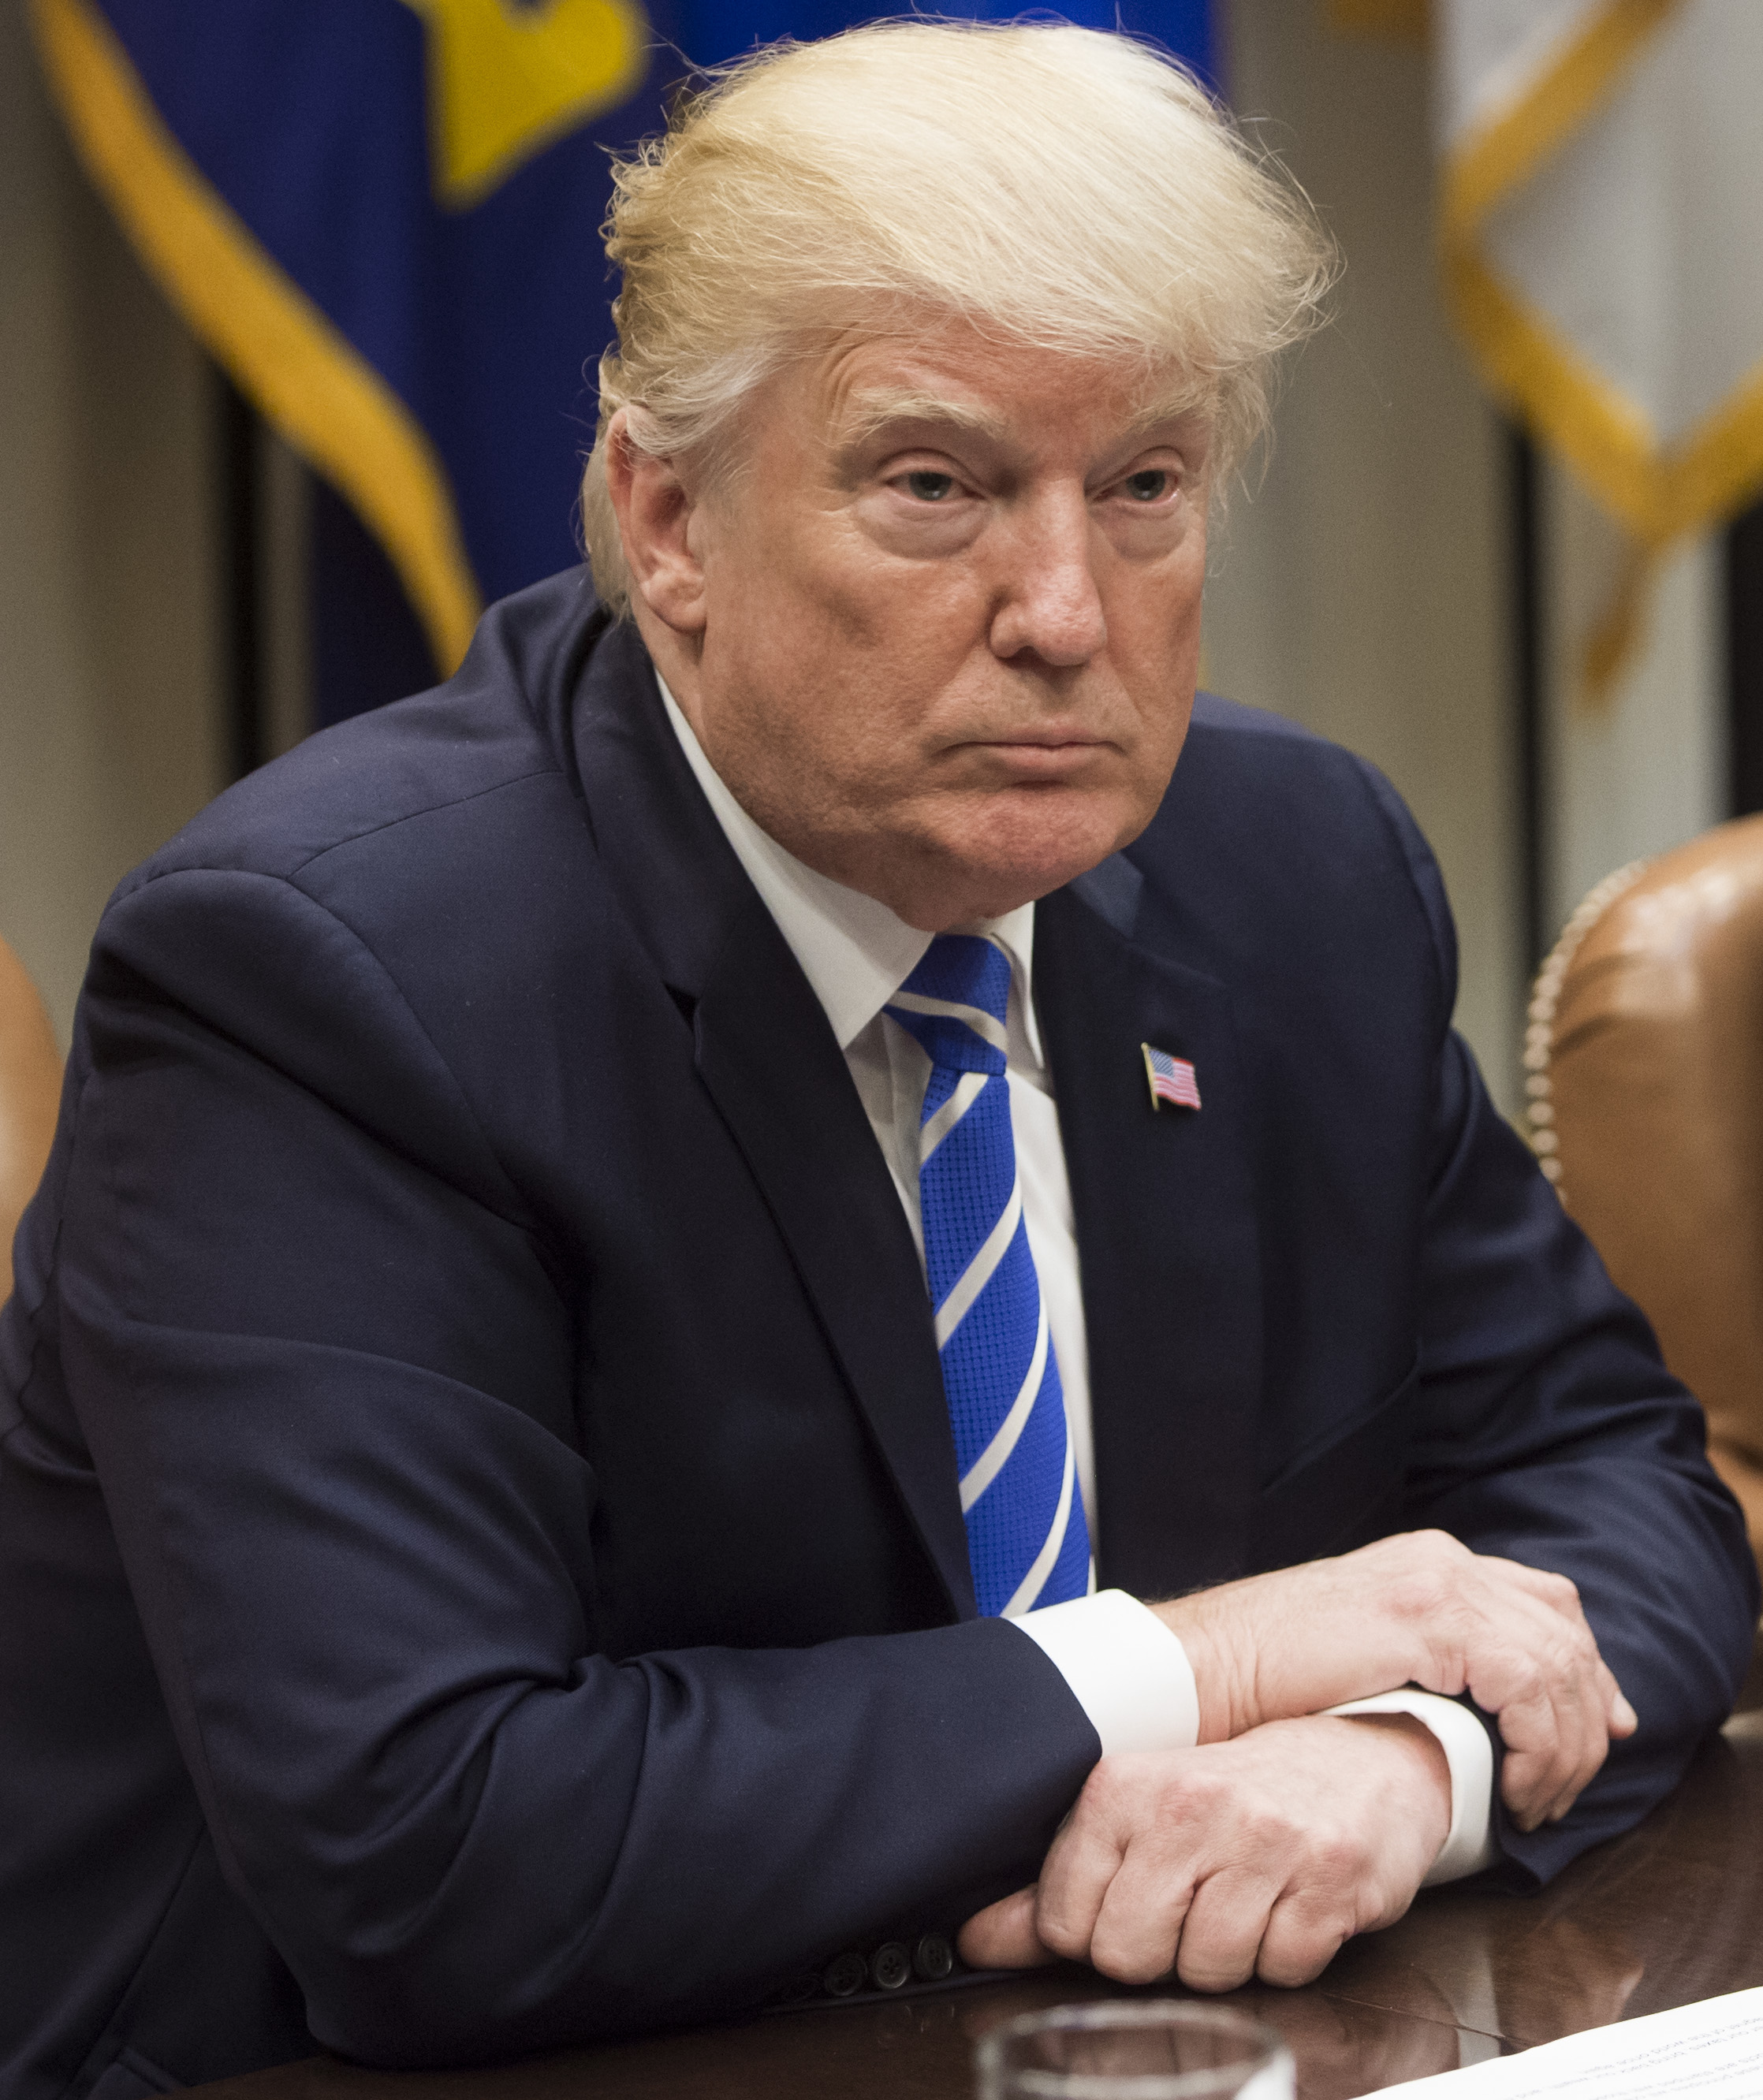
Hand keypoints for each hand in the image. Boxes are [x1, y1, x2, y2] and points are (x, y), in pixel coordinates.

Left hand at [959, 1713, 1449, 1989]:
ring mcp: (1266, 1844)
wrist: (1366, 1755)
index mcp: (1126, 1784)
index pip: (1063, 1921)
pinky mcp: (1332, 1883)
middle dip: (1157, 1949)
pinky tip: (1288, 1903)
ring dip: (1224, 1955)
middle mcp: (1193, 1806)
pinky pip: (1282, 1972)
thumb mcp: (1141, 1814)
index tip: (1126, 1898)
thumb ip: (1058, 1882)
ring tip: (1242, 1896)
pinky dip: (1285, 1954)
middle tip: (1190, 1901)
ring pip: (1204, 1973)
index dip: (1091, 1931)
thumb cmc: (1242, 1788)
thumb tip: (978, 1939)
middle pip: (1128, 1956)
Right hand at [1152, 1530, 1636, 1828]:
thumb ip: (1434, 1660)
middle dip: (1587, 1719)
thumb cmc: (1271, 1680)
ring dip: (1564, 1747)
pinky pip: (1526, 1683)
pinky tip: (1516, 1787)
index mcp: (1431, 1562)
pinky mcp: (1425, 1616)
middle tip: (1568, 1790)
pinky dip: (1538, 1744)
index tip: (1605, 1729)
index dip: (1591, 1669)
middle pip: (1567, 1634)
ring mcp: (1436, 1581)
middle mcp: (1443, 1559)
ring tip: (1537, 1802)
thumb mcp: (1370, 1656)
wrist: (1206, 1667)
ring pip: (1558, 1663)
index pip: (1550, 1603)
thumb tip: (1495, 1712)